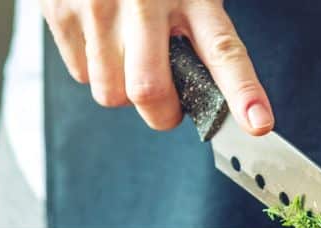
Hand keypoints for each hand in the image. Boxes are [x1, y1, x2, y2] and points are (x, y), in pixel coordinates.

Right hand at [40, 0, 273, 134]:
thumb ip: (205, 40)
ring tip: (132, 57)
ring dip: (125, 91)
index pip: (224, 52)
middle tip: (170, 105)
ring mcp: (98, 5)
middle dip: (162, 113)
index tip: (258, 123)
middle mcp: (145, 1)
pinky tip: (105, 42)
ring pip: (111, 93)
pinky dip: (96, 72)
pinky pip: (82, 75)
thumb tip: (221, 98)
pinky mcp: (61, 10)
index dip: (243, 93)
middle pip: (149, 91)